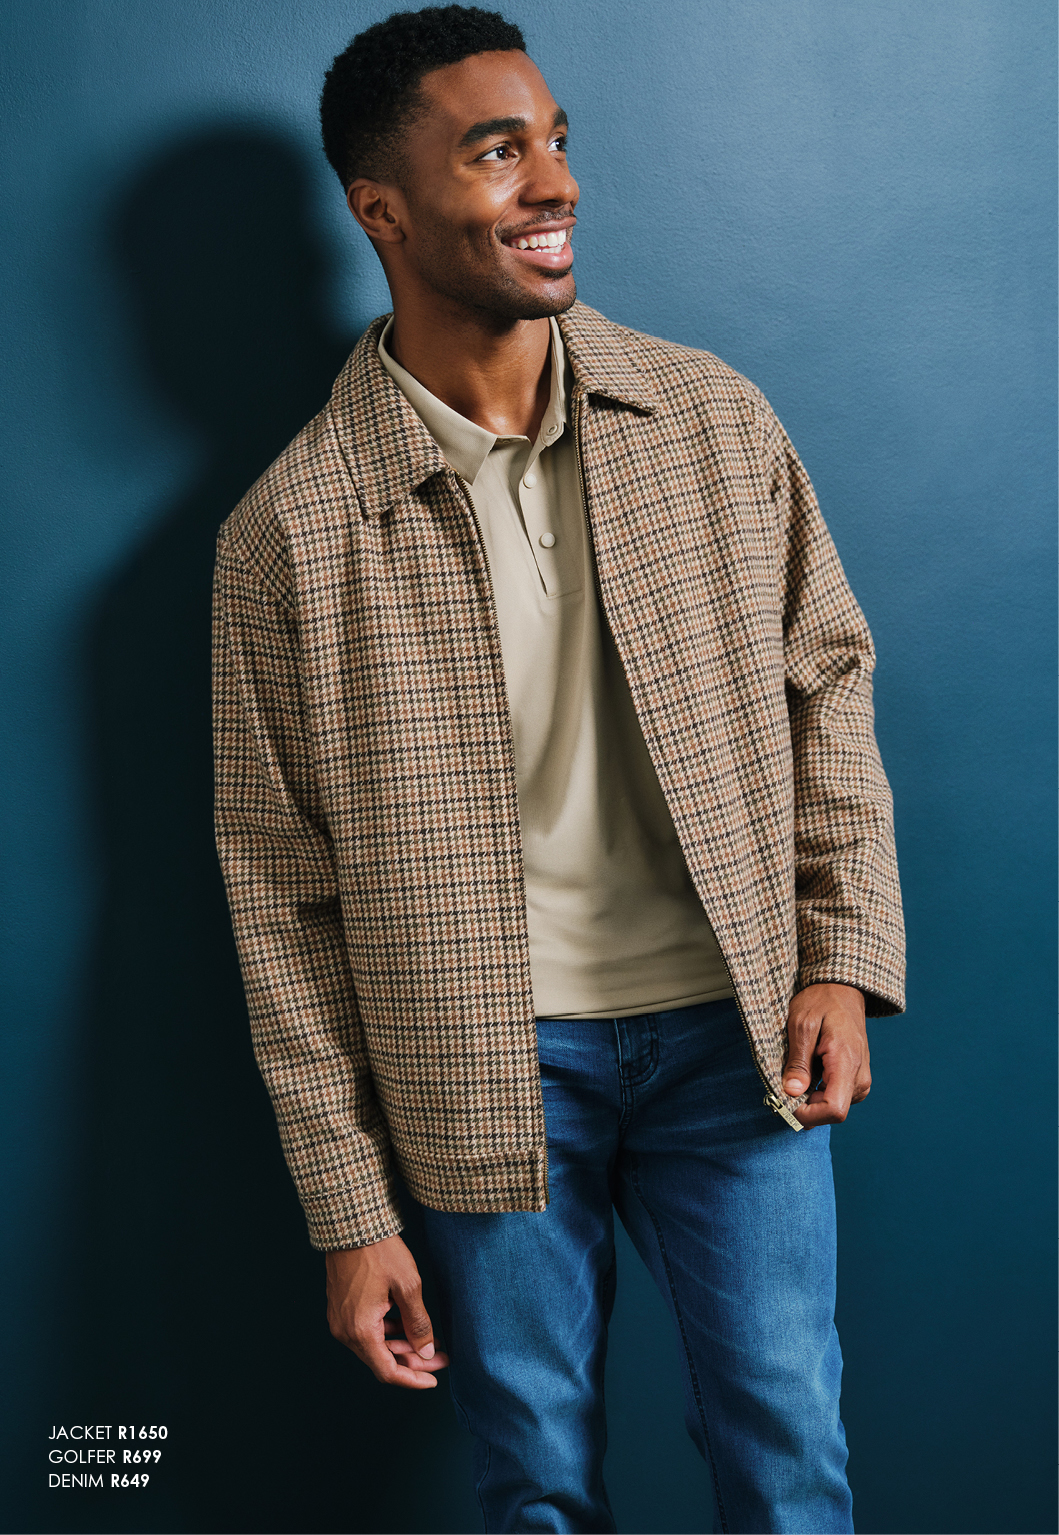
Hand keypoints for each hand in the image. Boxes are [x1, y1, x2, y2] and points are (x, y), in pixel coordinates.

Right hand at [326, 1234, 448, 1388]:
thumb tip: (427, 1352)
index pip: (387, 1371)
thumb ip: (418, 1323)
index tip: (433, 1379)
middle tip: (440, 1358)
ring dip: (402, 1345)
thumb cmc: (379, 1252)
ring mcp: (340, 1320)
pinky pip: (367, 1330)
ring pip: (375, 1345)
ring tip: (430, 1341)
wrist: (352, 1225)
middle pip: (382, 1359)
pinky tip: (408, 1325)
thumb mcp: (408, 1287)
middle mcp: (345, 1331)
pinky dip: (388, 1332)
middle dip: (413, 1361)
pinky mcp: (342, 1308)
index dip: (412, 1379)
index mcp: (359, 1330)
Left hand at [782, 982, 870, 1127]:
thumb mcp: (801, 1024)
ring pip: (832, 1107)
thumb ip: (798, 1061)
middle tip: (783, 1085)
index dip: (808, 1115)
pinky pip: (835, 1097)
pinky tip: (808, 1072)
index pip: (834, 1109)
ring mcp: (860, 1080)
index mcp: (847, 1062)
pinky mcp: (856, 1080)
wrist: (843, 990)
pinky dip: (817, 1092)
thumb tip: (792, 1093)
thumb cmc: (822, 1002)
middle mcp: (860, 1077)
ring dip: (810, 1099)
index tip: (785, 1103)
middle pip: (832, 1113)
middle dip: (805, 1107)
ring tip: (797, 1072)